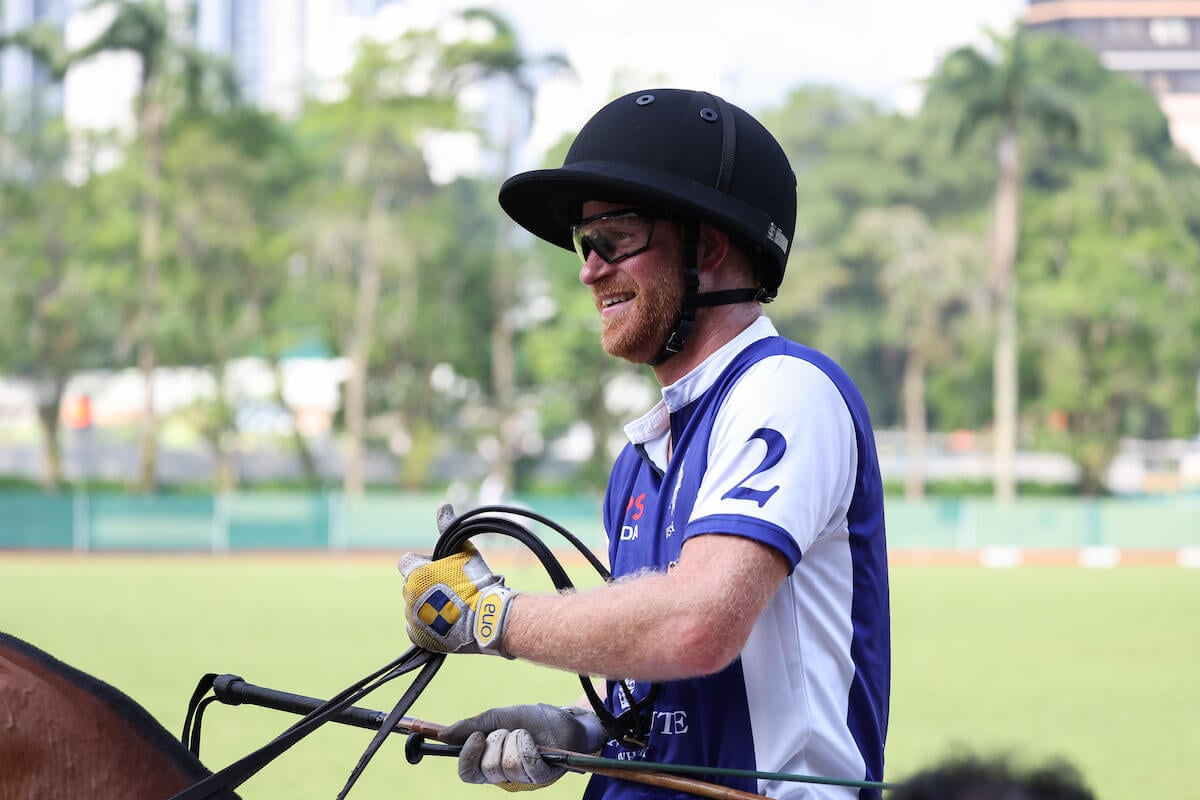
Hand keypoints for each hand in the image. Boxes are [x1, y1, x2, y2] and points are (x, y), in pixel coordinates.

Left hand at [398, 505, 515, 656]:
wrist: (487, 618)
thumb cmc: (476, 582)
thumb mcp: (464, 550)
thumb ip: (448, 527)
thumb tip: (443, 504)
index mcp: (415, 574)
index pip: (406, 562)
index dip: (423, 563)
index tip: (440, 568)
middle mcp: (408, 597)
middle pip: (412, 585)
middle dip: (426, 584)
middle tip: (452, 587)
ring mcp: (413, 619)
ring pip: (414, 606)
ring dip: (428, 604)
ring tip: (453, 606)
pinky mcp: (419, 637)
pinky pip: (416, 627)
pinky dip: (427, 624)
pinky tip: (446, 620)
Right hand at [441, 704, 605, 789]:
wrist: (562, 716)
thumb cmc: (530, 718)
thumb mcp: (497, 717)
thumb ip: (470, 727)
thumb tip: (441, 734)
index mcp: (489, 761)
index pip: (467, 773)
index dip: (467, 756)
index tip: (477, 736)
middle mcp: (505, 775)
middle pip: (486, 770)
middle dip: (495, 742)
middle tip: (507, 730)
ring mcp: (524, 777)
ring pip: (506, 767)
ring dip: (513, 740)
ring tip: (523, 732)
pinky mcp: (543, 775)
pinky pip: (527, 766)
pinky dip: (526, 745)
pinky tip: (531, 738)